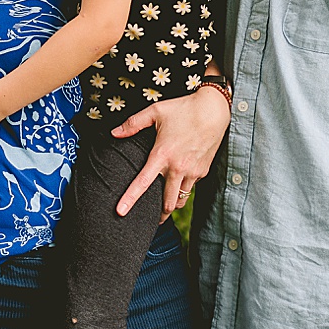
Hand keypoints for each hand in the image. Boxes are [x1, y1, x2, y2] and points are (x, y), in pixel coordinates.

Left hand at [113, 86, 230, 222]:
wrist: (213, 110)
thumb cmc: (183, 109)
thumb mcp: (155, 111)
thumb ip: (133, 124)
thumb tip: (114, 132)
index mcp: (162, 154)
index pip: (142, 182)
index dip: (130, 199)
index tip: (120, 212)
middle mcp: (177, 167)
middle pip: (167, 204)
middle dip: (159, 215)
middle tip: (152, 219)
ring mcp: (192, 171)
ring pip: (180, 200)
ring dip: (172, 205)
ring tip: (164, 208)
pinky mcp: (203, 171)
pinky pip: (190, 188)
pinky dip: (183, 190)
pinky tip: (178, 185)